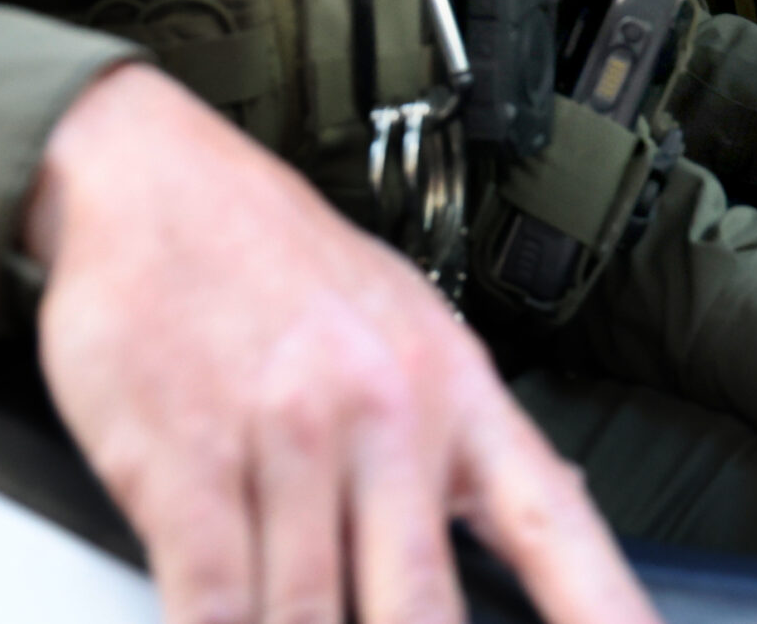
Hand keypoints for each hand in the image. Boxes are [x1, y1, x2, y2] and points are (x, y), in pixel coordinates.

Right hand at [27, 64, 657, 623]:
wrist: (149, 177)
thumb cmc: (275, 258)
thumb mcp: (402, 327)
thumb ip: (456, 441)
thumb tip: (524, 526)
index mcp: (454, 388)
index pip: (555, 525)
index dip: (607, 611)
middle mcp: (383, 415)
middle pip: (423, 611)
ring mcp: (287, 440)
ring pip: (310, 623)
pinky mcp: (188, 463)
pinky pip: (217, 604)